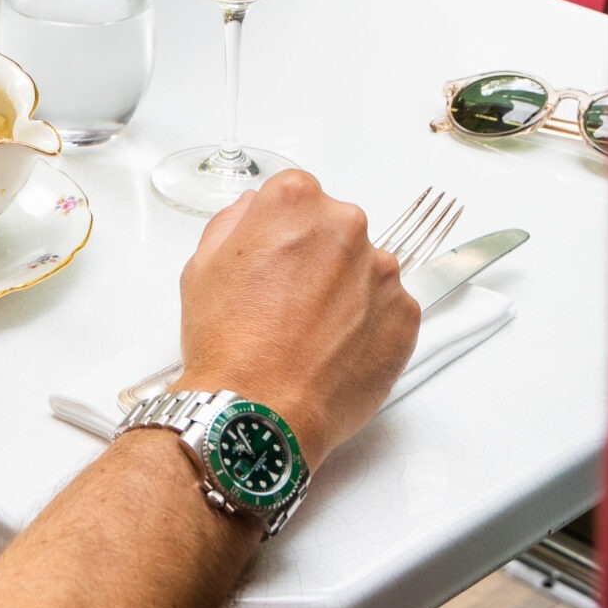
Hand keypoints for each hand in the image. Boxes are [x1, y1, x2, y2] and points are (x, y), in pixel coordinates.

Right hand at [176, 172, 419, 467]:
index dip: (283, 229)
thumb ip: (234, 222)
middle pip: (337, 227)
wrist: (259, 413)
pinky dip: (370, 325)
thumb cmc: (227, 343)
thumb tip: (255, 210)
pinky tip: (337, 351)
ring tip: (314, 333)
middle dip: (319, 256)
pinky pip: (389, 308)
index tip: (277, 257)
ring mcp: (381, 271)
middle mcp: (346, 225)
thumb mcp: (203, 266)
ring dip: (347, 290)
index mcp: (295, 201)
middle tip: (291, 301)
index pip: (298, 195)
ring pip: (366, 268)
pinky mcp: (405, 315)